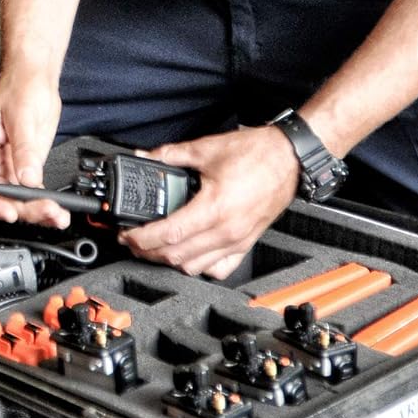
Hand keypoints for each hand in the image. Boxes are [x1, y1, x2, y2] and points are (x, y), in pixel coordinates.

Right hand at [0, 70, 68, 227]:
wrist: (37, 77)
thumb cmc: (20, 86)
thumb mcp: (21, 117)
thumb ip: (24, 151)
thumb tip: (28, 179)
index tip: (9, 212)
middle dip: (20, 209)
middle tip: (44, 212)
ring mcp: (9, 165)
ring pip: (16, 199)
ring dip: (35, 211)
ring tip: (56, 216)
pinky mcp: (27, 166)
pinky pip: (32, 191)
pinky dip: (44, 202)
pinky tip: (57, 210)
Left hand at [119, 125, 300, 278]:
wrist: (291, 159)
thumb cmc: (258, 154)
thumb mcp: (207, 149)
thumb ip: (171, 155)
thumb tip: (146, 157)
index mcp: (214, 209)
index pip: (169, 234)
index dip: (142, 238)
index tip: (126, 234)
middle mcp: (226, 231)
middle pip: (176, 256)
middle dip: (147, 251)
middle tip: (132, 241)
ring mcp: (237, 241)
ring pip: (194, 267)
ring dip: (169, 261)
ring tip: (154, 247)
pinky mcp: (245, 244)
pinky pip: (218, 268)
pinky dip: (198, 267)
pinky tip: (188, 255)